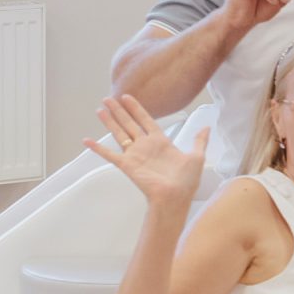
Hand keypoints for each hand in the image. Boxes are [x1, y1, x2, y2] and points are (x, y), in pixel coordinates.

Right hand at [86, 96, 208, 214]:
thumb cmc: (186, 180)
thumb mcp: (197, 156)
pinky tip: (86, 140)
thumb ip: (200, 140)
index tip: (127, 97)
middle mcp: (145, 146)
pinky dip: (98, 148)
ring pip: (119, 133)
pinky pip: (109, 155)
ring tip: (100, 109)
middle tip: (108, 98)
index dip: (136, 108)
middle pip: (129, 123)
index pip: (146, 119)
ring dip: (109, 122)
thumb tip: (207, 126)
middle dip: (119, 111)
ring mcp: (135, 155)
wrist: (176, 197)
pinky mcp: (127, 165)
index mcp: (161, 142)